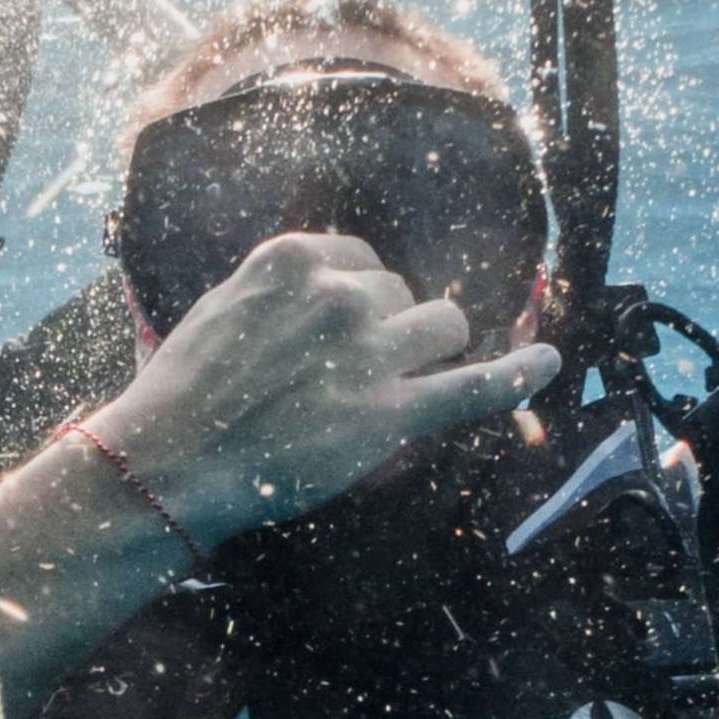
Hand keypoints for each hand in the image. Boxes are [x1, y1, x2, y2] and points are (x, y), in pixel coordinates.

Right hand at [85, 233, 560, 550]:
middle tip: (343, 374)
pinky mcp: (390, 415)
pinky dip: (518, 375)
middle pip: (403, 294)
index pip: (363, 257)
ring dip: (429, 351)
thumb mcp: (223, 308)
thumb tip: (320, 292)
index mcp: (296, 258)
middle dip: (387, 328)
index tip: (344, 326)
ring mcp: (371, 353)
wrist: (169, 460)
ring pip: (443, 327)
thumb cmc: (184, 392)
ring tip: (396, 381)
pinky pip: (474, 386)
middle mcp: (340, 293)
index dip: (360, 296)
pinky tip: (548, 363)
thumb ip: (280, 292)